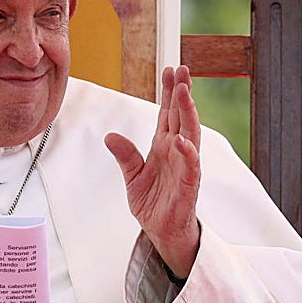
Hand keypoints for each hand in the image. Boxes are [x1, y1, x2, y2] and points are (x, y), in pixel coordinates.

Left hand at [104, 65, 201, 278]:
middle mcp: (177, 152)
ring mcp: (185, 167)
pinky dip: (188, 153)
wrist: (162, 232)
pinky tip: (184, 140)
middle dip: (182, 93)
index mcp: (163, 146)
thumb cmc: (154, 203)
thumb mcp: (132, 176)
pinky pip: (191, 167)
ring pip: (189, 134)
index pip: (168, 113)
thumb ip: (125, 155)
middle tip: (182, 71)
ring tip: (184, 93)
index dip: (169, 92)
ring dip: (188, 113)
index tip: (171, 70)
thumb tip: (110, 136)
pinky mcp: (188, 186)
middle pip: (181, 116)